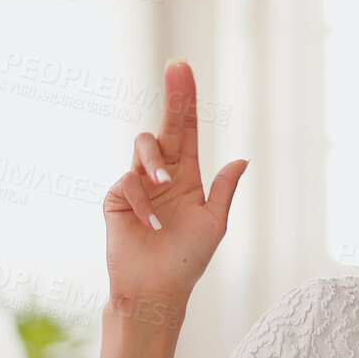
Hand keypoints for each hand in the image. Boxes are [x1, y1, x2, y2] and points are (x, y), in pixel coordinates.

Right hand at [104, 59, 248, 305]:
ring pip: (143, 148)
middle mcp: (160, 175)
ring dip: (155, 160)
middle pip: (165, 126)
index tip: (183, 68)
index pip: (185, 131)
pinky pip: (128, 184)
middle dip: (173, 97)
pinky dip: (142, 201)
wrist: (156, 290)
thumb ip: (223, 191)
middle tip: (176, 67)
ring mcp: (137, 185)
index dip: (185, 100)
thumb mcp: (213, 223)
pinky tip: (153, 225)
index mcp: (186, 176)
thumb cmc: (186, 260)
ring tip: (164, 183)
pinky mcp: (117, 200)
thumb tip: (241, 160)